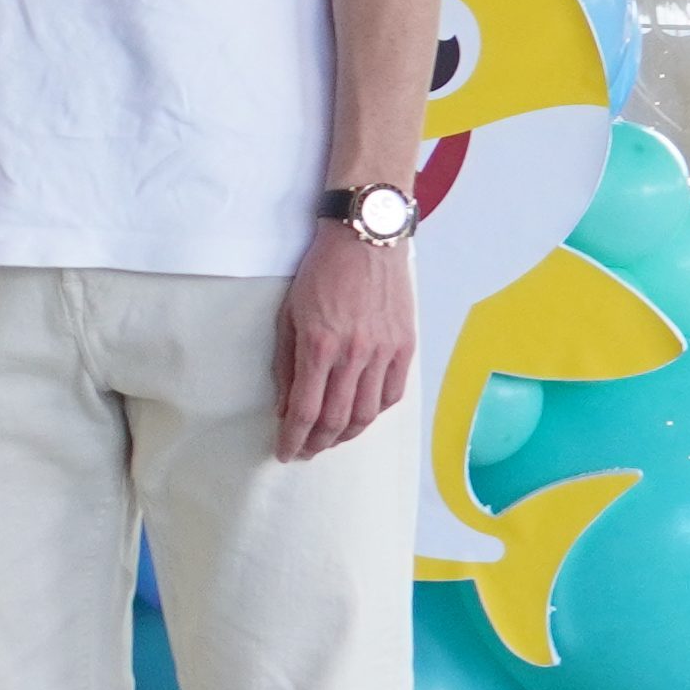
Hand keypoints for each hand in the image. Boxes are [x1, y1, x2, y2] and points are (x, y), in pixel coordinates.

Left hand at [277, 230, 413, 460]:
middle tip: (305, 451)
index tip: (285, 451)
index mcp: (320, 345)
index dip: (294, 438)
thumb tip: (286, 407)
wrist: (365, 238)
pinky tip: (360, 416)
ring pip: (366, 414)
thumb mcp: (289, 314)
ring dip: (345, 435)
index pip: (305, 410)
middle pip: (336, 420)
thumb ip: (287, 364)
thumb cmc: (320, 272)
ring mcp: (384, 352)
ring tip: (329, 440)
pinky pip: (392, 394)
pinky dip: (374, 413)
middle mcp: (355, 354)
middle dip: (317, 444)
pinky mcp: (405, 346)